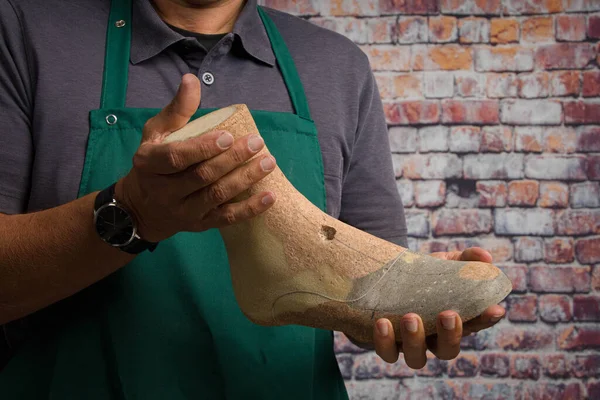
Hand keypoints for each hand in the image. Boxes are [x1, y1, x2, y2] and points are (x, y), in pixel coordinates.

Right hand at [115, 74, 276, 241]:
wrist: (142, 207)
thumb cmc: (154, 162)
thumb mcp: (156, 133)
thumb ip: (177, 110)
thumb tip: (192, 80)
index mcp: (149, 164)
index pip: (177, 157)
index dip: (203, 148)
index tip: (229, 135)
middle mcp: (164, 191)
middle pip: (202, 176)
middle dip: (232, 160)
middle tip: (257, 143)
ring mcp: (182, 211)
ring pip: (216, 196)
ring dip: (245, 180)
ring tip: (268, 163)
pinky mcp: (198, 225)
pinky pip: (226, 219)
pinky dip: (249, 209)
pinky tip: (269, 197)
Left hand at [372, 247, 505, 367]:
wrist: (381, 278)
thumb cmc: (419, 274)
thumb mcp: (442, 263)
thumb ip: (464, 259)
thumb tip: (485, 258)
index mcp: (453, 320)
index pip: (476, 324)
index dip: (486, 319)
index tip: (494, 309)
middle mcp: (433, 338)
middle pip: (447, 350)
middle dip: (450, 336)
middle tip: (448, 315)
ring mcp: (409, 344)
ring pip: (416, 358)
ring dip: (415, 340)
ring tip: (411, 317)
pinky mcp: (385, 344)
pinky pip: (386, 352)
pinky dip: (384, 341)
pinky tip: (382, 322)